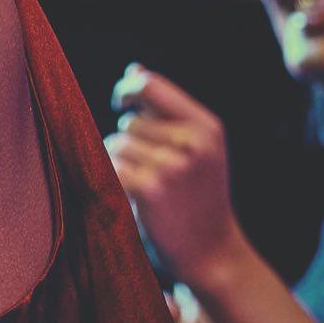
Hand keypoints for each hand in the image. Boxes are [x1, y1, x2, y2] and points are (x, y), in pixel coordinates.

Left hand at [105, 64, 245, 290]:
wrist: (212, 252)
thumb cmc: (198, 198)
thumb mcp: (199, 150)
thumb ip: (166, 111)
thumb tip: (134, 70)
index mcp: (206, 126)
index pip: (151, 84)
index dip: (128, 89)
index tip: (122, 103)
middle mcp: (192, 141)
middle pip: (129, 122)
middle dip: (131, 144)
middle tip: (156, 176)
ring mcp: (173, 164)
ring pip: (116, 145)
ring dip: (121, 165)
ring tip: (150, 189)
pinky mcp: (150, 187)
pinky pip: (111, 168)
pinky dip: (113, 181)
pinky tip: (135, 199)